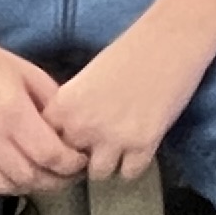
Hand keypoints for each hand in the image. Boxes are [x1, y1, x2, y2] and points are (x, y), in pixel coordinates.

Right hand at [0, 22, 87, 199]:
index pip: (51, 156)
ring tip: (38, 176)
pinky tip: (5, 177)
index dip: (71, 165)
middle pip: (29, 177)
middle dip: (55, 180)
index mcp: (13, 113)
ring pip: (3, 187)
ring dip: (25, 187)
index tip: (80, 162)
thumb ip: (53, 105)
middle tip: (65, 174)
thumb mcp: (29, 75)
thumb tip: (73, 133)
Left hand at [48, 17, 215, 184]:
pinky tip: (140, 145)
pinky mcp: (143, 144)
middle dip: (82, 158)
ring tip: (120, 146)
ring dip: (108, 163)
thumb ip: (72, 109)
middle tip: (98, 145)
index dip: (59, 146)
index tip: (71, 144)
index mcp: (63, 105)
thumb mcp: (87, 78)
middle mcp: (82, 125)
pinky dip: (134, 163)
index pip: (44, 144)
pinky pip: (129, 173)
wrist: (171, 40)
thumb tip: (69, 137)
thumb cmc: (131, 51)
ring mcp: (113, 137)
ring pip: (98, 174)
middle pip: (69, 164)